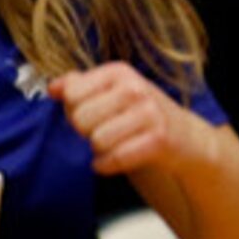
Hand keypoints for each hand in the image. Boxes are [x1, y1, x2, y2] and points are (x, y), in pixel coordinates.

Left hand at [49, 61, 209, 174]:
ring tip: (114, 143)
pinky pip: (114, 158)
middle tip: (105, 130)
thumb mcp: (112, 91)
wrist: (185, 136)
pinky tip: (114, 160)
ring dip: (99, 150)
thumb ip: (79, 85)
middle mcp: (135, 88)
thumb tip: (53, 88)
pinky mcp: (158, 140)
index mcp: (119, 72)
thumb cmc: (140, 113)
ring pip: (97, 141)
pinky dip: (107, 165)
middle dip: (86, 132)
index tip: (92, 113)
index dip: (74, 110)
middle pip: (80, 119)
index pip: (71, 93)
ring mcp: (149, 113)